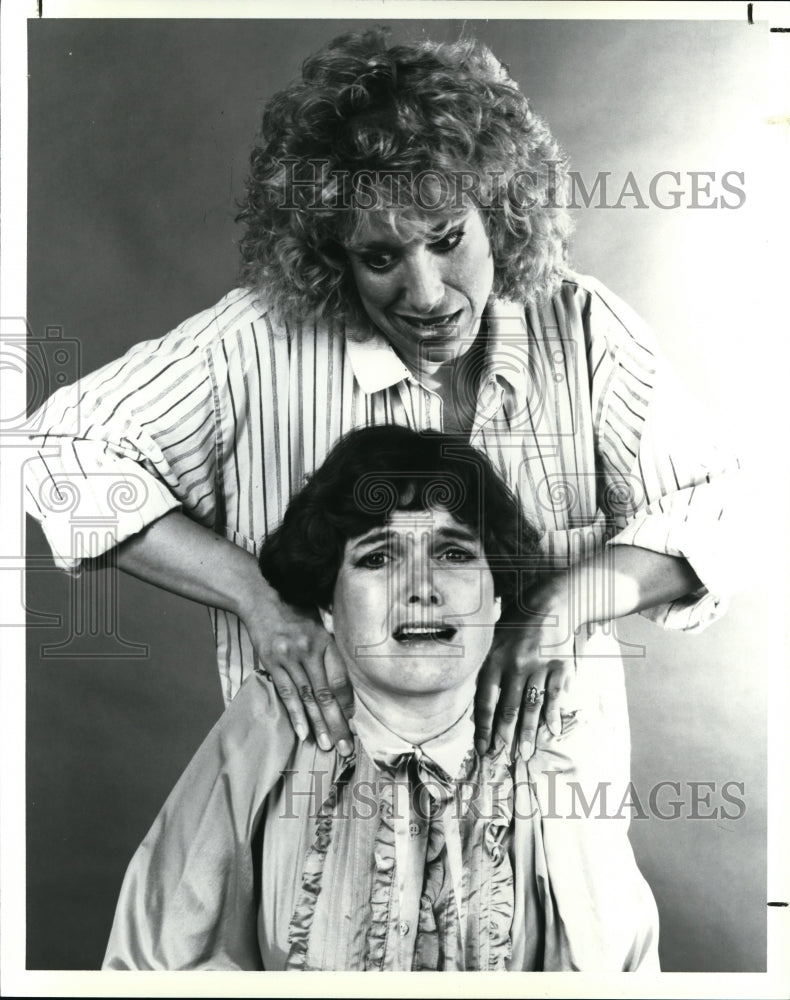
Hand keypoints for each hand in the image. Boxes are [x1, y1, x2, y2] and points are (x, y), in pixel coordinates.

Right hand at [240, 585, 354, 754]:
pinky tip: (303, 732)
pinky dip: (295, 715)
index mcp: (325, 640)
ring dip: (317, 725)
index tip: (353, 722)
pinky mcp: (272, 663)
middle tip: (346, 747)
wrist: (261, 597)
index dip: (347, 702)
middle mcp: (308, 650)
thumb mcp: (320, 623)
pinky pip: (286, 693)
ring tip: (327, 745)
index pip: (340, 678)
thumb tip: (343, 685)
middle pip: (326, 693)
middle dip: (337, 723)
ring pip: (306, 698)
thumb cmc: (295, 610)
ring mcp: (289, 658)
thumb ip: (331, 650)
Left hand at [474, 571, 576, 759]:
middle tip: (500, 759)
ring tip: (525, 754)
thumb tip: (477, 710)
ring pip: (531, 707)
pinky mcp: (559, 666)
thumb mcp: (492, 643)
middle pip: (507, 709)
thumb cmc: (515, 627)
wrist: (550, 603)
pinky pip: (554, 696)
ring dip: (527, 734)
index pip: (485, 701)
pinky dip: (553, 716)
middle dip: (503, 737)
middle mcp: (514, 666)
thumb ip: (486, 673)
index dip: (483, 728)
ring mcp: (538, 667)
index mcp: (493, 661)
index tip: (482, 749)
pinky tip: (551, 733)